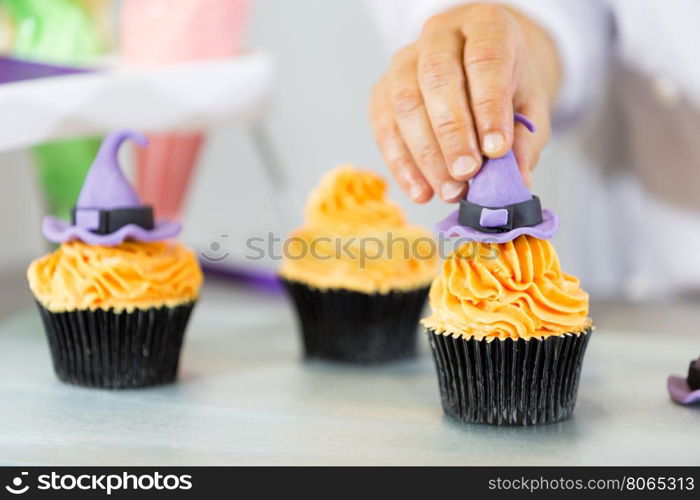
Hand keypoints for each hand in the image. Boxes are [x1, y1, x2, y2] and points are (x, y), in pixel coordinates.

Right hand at [370, 3, 559, 202]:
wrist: (478, 72)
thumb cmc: (505, 87)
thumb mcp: (529, 106)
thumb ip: (525, 139)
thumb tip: (516, 180)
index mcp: (485, 25)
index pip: (484, 58)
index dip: (488, 106)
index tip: (496, 150)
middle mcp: (439, 35)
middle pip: (437, 76)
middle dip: (452, 132)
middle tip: (467, 173)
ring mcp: (404, 62)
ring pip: (405, 102)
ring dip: (427, 154)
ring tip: (450, 190)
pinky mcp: (382, 92)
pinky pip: (384, 129)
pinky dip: (402, 165)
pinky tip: (422, 191)